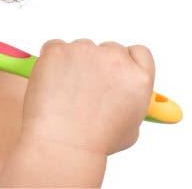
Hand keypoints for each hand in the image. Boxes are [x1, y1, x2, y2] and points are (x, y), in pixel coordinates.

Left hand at [19, 38, 154, 156]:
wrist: (62, 144)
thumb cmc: (93, 142)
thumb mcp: (130, 128)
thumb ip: (131, 103)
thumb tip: (125, 93)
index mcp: (138, 78)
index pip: (138, 53)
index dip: (126, 61)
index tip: (114, 70)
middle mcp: (115, 60)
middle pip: (109, 49)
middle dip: (98, 65)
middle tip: (84, 88)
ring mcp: (85, 52)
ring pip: (81, 48)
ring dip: (74, 63)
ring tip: (66, 93)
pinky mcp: (58, 50)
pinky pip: (55, 47)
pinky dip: (52, 61)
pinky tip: (52, 83)